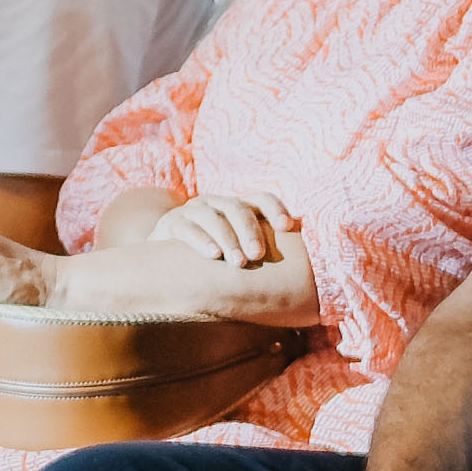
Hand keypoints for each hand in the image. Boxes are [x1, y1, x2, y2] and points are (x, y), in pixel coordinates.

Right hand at [150, 192, 298, 268]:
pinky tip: (212, 255)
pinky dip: (200, 240)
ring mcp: (192, 211)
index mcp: (236, 208)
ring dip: (227, 238)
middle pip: (236, 207)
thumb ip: (261, 254)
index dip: (275, 208)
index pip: (260, 198)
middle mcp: (215, 204)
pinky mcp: (171, 223)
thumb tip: (304, 271)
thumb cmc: (213, 263)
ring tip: (237, 262)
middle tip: (257, 256)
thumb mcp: (238, 254)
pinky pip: (187, 227)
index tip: (288, 227)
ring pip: (212, 216)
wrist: (166, 267)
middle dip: (249, 230)